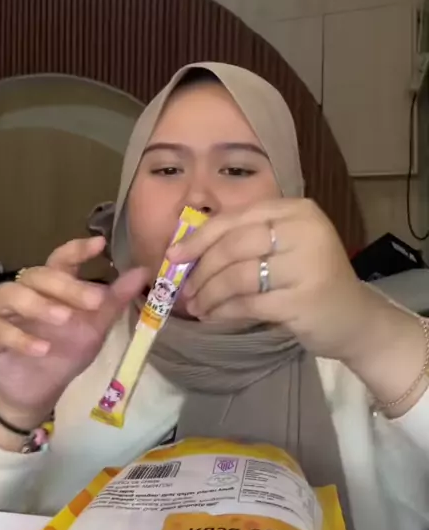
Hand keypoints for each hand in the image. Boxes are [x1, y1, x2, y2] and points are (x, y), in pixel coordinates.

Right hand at [0, 236, 146, 431]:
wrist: (40, 390)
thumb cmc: (66, 351)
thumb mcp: (95, 327)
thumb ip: (114, 300)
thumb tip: (142, 272)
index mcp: (50, 286)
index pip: (61, 259)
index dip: (78, 249)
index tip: (100, 244)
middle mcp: (23, 292)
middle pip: (38, 275)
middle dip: (66, 285)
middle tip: (94, 300)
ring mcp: (1, 313)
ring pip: (10, 294)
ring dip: (39, 304)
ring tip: (64, 318)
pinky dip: (21, 338)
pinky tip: (42, 349)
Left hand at [169, 199, 371, 360]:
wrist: (355, 318)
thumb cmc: (310, 279)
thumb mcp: (284, 247)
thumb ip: (246, 240)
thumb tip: (186, 250)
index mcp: (297, 210)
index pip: (236, 218)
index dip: (200, 237)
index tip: (175, 255)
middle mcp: (305, 231)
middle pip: (234, 246)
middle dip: (202, 269)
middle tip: (185, 289)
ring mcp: (307, 265)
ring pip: (238, 276)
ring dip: (210, 293)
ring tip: (198, 307)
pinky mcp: (303, 300)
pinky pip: (249, 303)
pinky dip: (224, 310)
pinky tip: (214, 316)